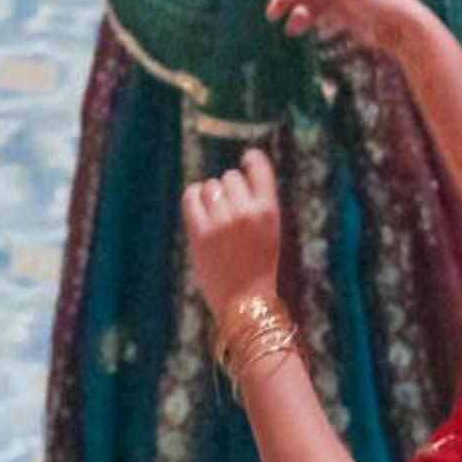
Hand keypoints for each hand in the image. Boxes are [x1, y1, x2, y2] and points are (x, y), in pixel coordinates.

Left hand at [182, 148, 283, 316]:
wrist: (246, 303)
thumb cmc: (259, 267)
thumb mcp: (270, 232)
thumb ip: (255, 205)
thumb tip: (231, 178)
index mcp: (268, 211)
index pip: (258, 167)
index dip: (251, 159)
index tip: (247, 159)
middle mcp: (245, 212)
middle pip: (230, 178)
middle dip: (230, 189)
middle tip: (231, 210)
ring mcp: (221, 222)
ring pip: (211, 187)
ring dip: (212, 196)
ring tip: (216, 214)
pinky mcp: (200, 233)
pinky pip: (191, 197)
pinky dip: (193, 196)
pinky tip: (198, 204)